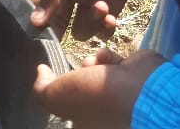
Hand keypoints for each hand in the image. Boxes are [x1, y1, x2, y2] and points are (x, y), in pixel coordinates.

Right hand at [31, 0, 152, 39]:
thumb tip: (34, 22)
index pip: (40, 8)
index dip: (39, 24)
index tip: (41, 39)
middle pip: (60, 23)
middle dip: (63, 33)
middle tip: (67, 38)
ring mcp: (91, 0)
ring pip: (82, 30)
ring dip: (89, 25)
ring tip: (100, 8)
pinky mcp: (112, 5)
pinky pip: (103, 29)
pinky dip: (106, 28)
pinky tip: (111, 17)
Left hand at [34, 48, 164, 128]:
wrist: (140, 88)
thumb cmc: (98, 97)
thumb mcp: (58, 97)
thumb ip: (42, 89)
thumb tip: (40, 73)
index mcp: (86, 122)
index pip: (68, 108)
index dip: (64, 92)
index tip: (61, 80)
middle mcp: (101, 111)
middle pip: (81, 85)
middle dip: (79, 72)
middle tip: (82, 68)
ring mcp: (117, 94)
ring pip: (95, 70)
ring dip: (92, 62)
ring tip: (95, 62)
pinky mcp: (129, 76)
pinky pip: (111, 62)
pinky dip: (108, 57)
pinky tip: (109, 59)